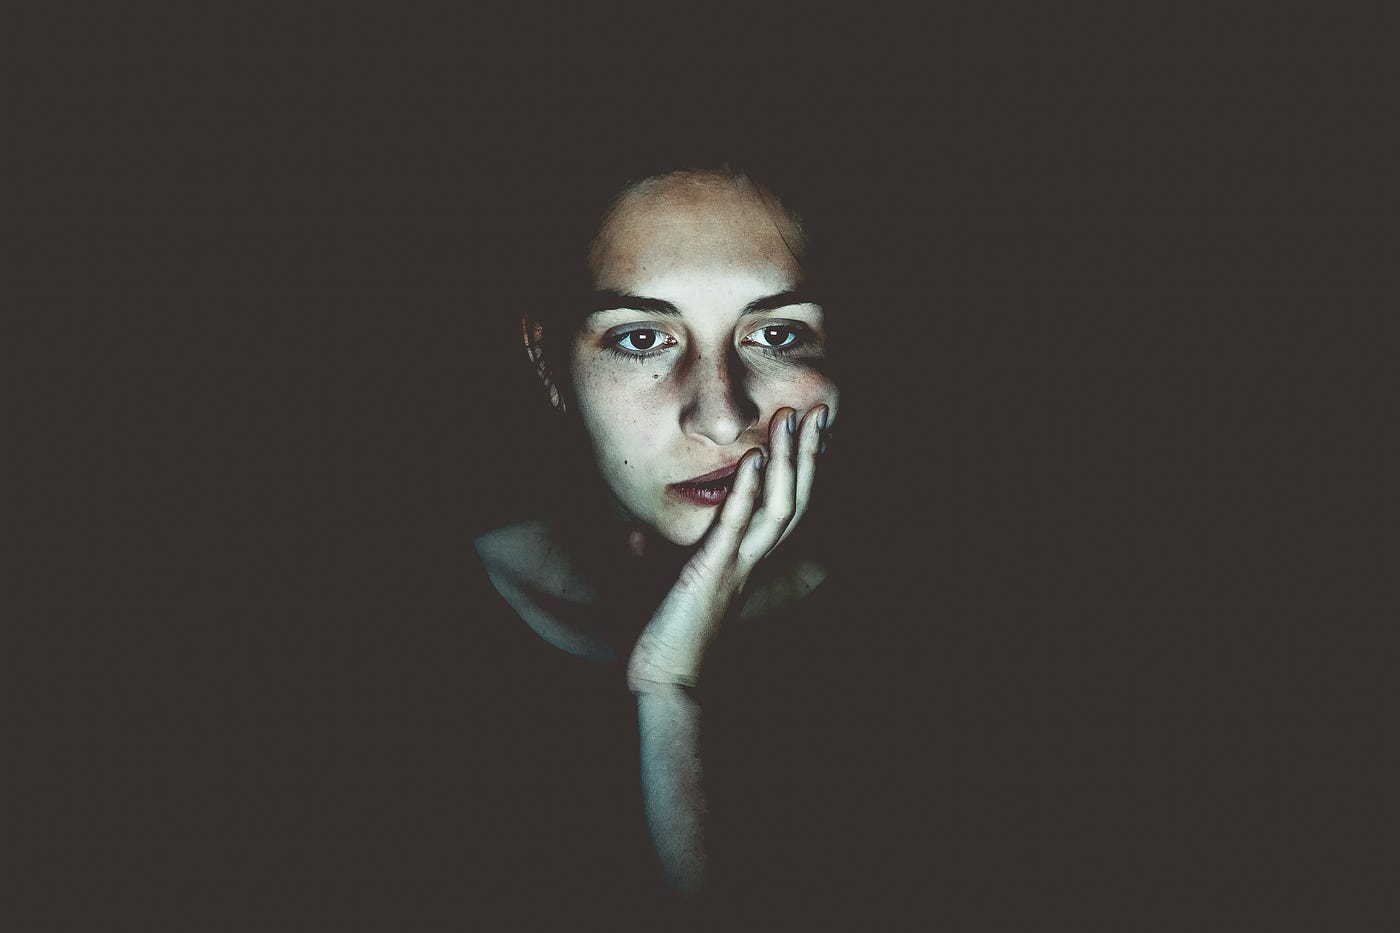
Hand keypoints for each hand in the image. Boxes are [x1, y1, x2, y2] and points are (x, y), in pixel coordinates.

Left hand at [626, 403, 828, 692]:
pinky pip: (735, 525)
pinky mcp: (712, 572)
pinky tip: (754, 457)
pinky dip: (745, 489)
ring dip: (789, 461)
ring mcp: (736, 565)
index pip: (779, 508)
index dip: (796, 471)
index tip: (804, 434)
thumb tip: (637, 537)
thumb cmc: (662, 640)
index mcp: (742, 562)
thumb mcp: (655, 589)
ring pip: (777, 506)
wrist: (664, 682)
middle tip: (821, 412)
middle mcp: (750, 561)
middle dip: (808, 455)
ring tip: (796, 420)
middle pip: (793, 499)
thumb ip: (653, 559)